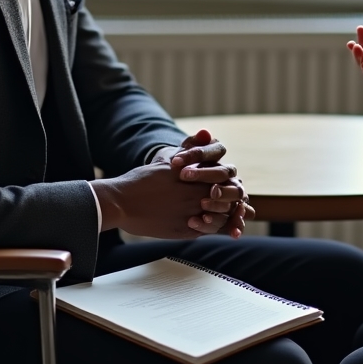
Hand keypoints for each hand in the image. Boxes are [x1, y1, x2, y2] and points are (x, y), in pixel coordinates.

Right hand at [94, 129, 253, 238]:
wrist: (122, 201)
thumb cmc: (143, 179)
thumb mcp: (169, 158)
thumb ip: (190, 147)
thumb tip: (207, 133)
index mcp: (197, 174)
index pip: (227, 177)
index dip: (232, 183)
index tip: (234, 187)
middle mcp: (198, 192)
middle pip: (230, 196)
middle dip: (235, 200)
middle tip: (240, 206)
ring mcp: (193, 212)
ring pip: (223, 215)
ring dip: (230, 217)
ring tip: (232, 219)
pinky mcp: (186, 230)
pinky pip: (210, 230)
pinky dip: (218, 228)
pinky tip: (216, 227)